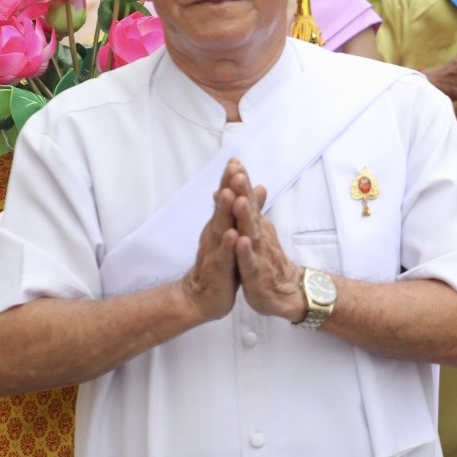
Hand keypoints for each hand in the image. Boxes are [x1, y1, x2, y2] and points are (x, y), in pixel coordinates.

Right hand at [178, 166, 241, 322]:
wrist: (202, 297)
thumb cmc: (220, 264)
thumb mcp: (234, 234)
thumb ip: (242, 210)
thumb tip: (253, 187)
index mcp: (220, 225)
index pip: (226, 199)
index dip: (230, 180)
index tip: (236, 160)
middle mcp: (215, 234)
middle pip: (222, 207)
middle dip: (227, 187)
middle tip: (233, 167)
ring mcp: (215, 251)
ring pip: (220, 228)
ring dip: (224, 211)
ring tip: (229, 194)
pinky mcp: (219, 269)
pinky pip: (224, 256)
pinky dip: (228, 245)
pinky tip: (233, 235)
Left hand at [223, 159, 305, 321]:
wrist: (286, 292)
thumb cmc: (268, 262)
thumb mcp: (259, 233)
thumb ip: (253, 210)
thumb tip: (252, 188)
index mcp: (256, 226)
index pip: (248, 200)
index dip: (242, 182)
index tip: (234, 161)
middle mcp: (258, 235)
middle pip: (251, 211)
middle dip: (244, 191)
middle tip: (238, 172)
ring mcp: (258, 253)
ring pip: (251, 233)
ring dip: (246, 216)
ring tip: (240, 200)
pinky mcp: (256, 273)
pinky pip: (249, 261)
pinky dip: (245, 251)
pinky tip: (240, 240)